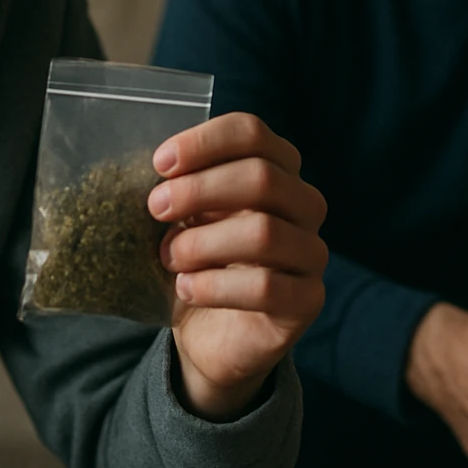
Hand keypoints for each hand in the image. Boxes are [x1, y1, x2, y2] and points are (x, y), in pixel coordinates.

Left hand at [146, 113, 327, 420]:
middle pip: (262, 177)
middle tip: (155, 207)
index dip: (205, 142)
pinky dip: (215, 286)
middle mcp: (304, 205)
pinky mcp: (308, 300)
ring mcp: (312, 252)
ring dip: (202, 243)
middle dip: (199, 190)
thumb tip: (155, 173)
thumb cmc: (197, 260)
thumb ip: (179, 187)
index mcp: (277, 170)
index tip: (160, 163)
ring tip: (169, 257)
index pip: (253, 134)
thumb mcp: (186, 216)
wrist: (209, 333)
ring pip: (264, 232)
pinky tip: (186, 288)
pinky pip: (266, 287)